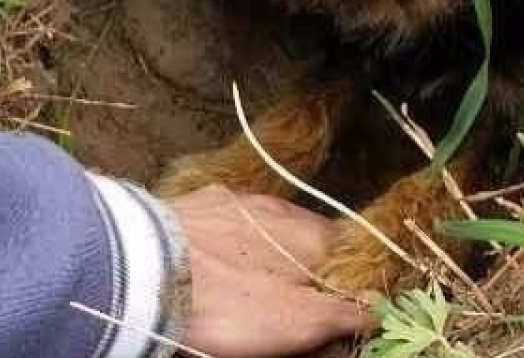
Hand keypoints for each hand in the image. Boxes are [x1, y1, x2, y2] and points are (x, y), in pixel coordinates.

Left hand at [169, 185, 375, 357]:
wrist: (145, 274)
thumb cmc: (229, 303)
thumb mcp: (299, 322)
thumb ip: (344, 312)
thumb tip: (379, 309)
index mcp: (310, 234)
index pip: (347, 247)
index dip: (345, 275)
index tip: (338, 299)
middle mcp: (277, 208)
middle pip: (305, 234)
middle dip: (304, 262)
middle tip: (294, 296)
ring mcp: (232, 201)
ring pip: (262, 224)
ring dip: (265, 248)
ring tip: (251, 280)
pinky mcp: (190, 204)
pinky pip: (221, 220)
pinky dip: (225, 238)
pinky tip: (212, 258)